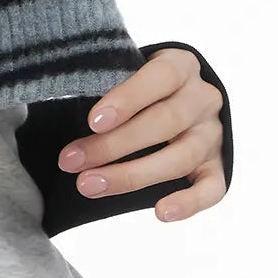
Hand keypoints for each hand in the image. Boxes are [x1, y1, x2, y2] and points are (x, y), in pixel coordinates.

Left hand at [56, 45, 227, 221]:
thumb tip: (58, 106)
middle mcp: (202, 99)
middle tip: (72, 161)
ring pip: (180, 158)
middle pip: (164, 123)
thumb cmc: (139, 86)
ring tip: (90, 186)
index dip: (127, 99)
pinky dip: (189, 203)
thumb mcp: (126, 71)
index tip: (93, 121)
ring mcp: (212, 135)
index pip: (160, 77)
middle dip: (113, 145)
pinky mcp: (218, 166)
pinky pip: (212, 189)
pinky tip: (160, 212)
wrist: (178, 97)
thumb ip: (106, 83)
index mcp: (180, 66)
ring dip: (132, 175)